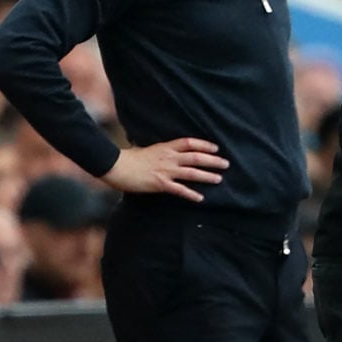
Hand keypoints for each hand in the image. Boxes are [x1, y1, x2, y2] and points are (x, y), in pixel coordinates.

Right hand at [100, 138, 228, 202]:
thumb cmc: (129, 158)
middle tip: (226, 163)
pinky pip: (179, 190)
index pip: (190, 143)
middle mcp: (169, 158)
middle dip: (213, 160)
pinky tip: (200, 198)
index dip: (205, 145)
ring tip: (219, 179)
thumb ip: (161, 151)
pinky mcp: (160, 184)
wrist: (116, 166)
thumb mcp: (148, 149)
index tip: (216, 147)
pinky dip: (191, 194)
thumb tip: (168, 151)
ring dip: (207, 176)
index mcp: (166, 147)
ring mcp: (165, 171)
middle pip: (196, 157)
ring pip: (192, 172)